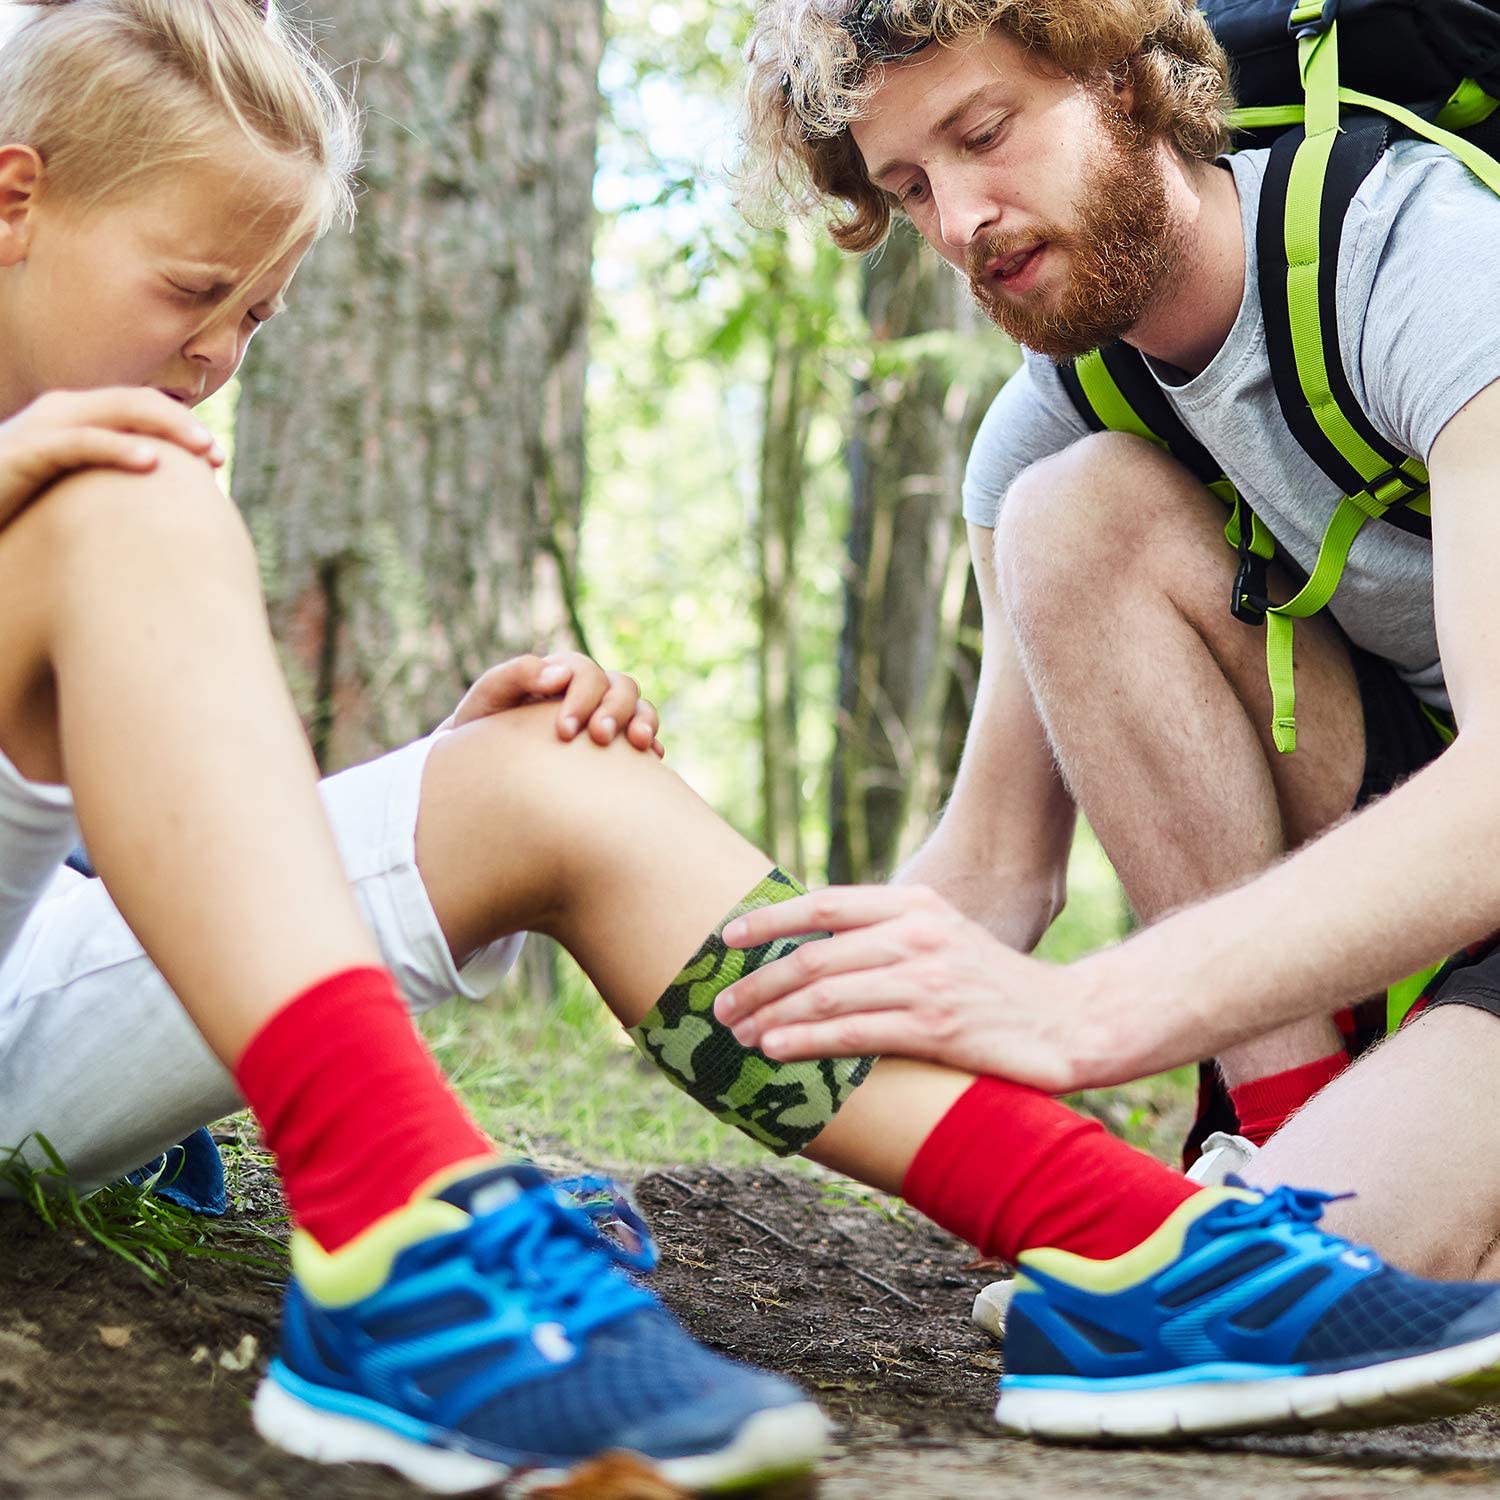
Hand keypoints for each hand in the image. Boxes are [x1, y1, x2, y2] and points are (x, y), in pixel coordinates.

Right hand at [0, 388, 225, 534]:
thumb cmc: (23, 509)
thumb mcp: (76, 491)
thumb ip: (112, 485)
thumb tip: (163, 507)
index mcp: (78, 419)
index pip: (141, 409)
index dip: (183, 426)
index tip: (217, 459)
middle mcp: (63, 413)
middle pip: (137, 403)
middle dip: (183, 424)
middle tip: (218, 455)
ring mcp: (44, 427)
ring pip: (116, 411)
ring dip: (166, 427)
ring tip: (202, 452)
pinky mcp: (27, 451)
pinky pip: (80, 442)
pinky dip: (118, 447)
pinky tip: (151, 462)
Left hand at [443, 652, 663, 754]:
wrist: (480, 766)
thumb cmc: (480, 729)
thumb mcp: (487, 698)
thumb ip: (515, 675)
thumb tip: (558, 674)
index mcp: (559, 674)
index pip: (584, 673)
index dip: (582, 697)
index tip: (564, 731)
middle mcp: (588, 691)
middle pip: (620, 685)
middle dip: (615, 710)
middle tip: (599, 738)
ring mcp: (605, 716)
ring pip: (639, 706)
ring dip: (643, 720)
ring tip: (638, 744)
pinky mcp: (617, 746)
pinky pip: (645, 738)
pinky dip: (652, 744)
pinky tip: (649, 761)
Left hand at [712, 883, 1126, 1093]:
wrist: (1069, 1022)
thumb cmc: (993, 987)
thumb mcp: (942, 938)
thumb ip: (885, 936)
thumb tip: (812, 950)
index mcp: (914, 904)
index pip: (824, 903)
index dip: (769, 920)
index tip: (727, 938)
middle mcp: (916, 934)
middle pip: (813, 955)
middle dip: (757, 981)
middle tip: (720, 1005)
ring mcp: (926, 980)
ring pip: (824, 994)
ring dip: (769, 1013)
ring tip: (737, 1032)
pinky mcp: (935, 1028)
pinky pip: (852, 1032)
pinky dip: (805, 1040)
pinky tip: (775, 1048)